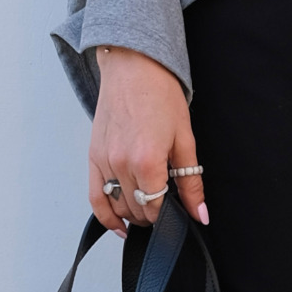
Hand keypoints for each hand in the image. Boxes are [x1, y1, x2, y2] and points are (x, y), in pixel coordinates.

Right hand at [88, 45, 207, 236]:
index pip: (156, 209)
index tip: (177, 210)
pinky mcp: (92, 156)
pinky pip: (94, 197)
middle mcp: (121, 164)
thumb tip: (199, 214)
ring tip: (147, 208)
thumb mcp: (185, 138)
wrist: (134, 67)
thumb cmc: (160, 95)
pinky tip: (119, 224)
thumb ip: (191, 182)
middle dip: (152, 215)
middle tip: (166, 205)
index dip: (169, 215)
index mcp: (147, 161)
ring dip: (132, 214)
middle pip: (136, 210)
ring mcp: (103, 161)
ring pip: (117, 206)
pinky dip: (105, 216)